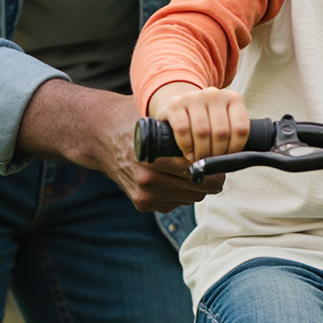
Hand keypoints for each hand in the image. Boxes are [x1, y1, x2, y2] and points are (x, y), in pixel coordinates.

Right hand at [19, 80, 221, 211]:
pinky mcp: (142, 204)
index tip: (221, 155)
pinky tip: (175, 175)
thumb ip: (185, 128)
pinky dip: (181, 191)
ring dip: (197, 185)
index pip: (199, 170)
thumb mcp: (159, 118)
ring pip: (191, 197)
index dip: (216, 163)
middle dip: (211, 176)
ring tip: (195, 167)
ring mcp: (144, 196)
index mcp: (152, 157)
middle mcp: (147, 180)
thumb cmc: (135, 122)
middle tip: (216, 162)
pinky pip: (176, 203)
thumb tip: (221, 134)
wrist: (101, 137)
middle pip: (200, 188)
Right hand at [149, 82, 250, 161]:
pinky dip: (186, 146)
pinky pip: (183, 129)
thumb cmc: (205, 122)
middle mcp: (214, 94)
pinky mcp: (175, 103)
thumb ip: (230, 139)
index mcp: (233, 98)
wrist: (179, 108)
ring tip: (199, 158)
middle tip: (211, 160)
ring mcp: (194, 97)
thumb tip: (228, 163)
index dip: (235, 148)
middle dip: (216, 153)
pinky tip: (188, 151)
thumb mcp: (221, 125)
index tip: (227, 157)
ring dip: (201, 152)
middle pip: (221, 132)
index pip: (241, 128)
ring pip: (202, 132)